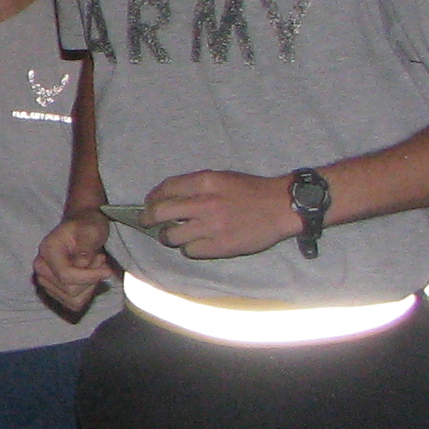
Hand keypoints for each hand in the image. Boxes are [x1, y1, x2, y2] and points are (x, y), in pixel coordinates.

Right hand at [33, 208, 117, 311]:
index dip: (90, 277)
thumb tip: (82, 265)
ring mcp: (45, 281)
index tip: (108, 271)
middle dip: (91, 279)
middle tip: (99, 261)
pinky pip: (74, 303)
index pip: (66, 275)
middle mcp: (42, 268)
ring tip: (93, 266)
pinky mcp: (54, 290)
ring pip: (73, 300)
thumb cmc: (87, 226)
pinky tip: (89, 275)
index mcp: (47, 251)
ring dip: (90, 286)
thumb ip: (86, 248)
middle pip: (70, 290)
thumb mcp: (91, 230)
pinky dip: (86, 292)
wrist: (81, 226)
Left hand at [141, 170, 300, 259]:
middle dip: (148, 218)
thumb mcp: (223, 178)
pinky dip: (189, 248)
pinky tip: (195, 244)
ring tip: (173, 236)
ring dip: (168, 236)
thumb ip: (197, 186)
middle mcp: (203, 203)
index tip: (149, 203)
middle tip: (147, 222)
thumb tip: (171, 197)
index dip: (152, 197)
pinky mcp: (218, 246)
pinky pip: (190, 250)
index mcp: (205, 182)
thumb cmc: (253, 191)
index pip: (166, 189)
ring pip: (171, 236)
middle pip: (159, 213)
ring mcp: (210, 227)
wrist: (281, 207)